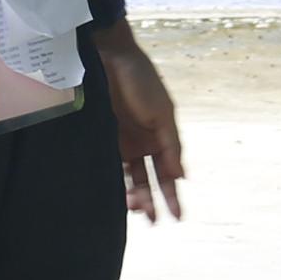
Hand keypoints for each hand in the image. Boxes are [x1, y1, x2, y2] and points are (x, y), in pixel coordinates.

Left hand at [99, 24, 186, 222]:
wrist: (108, 59)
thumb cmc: (141, 81)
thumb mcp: (163, 111)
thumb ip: (171, 144)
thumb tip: (181, 175)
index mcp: (159, 138)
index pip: (167, 173)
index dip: (172, 194)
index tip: (177, 216)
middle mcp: (140, 144)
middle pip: (147, 179)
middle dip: (151, 200)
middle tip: (152, 220)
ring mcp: (119, 144)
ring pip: (127, 178)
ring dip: (133, 195)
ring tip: (135, 210)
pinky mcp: (99, 139)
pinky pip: (107, 166)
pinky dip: (112, 182)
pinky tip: (116, 195)